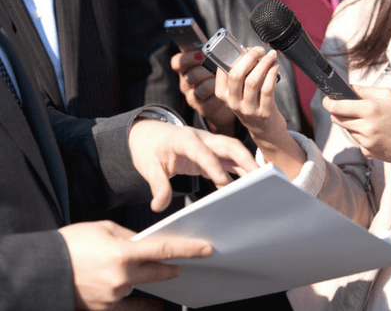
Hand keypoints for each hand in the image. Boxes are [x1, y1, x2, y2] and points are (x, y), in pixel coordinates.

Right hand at [58, 221, 211, 310]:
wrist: (42, 270)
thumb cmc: (71, 245)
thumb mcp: (103, 229)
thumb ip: (130, 237)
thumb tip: (147, 243)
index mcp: (123, 252)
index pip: (164, 249)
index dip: (188, 249)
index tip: (206, 249)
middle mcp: (122, 276)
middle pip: (159, 271)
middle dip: (171, 266)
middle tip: (180, 263)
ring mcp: (114, 295)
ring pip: (140, 284)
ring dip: (141, 276)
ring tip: (126, 267)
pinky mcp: (106, 308)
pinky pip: (132, 306)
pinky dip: (144, 305)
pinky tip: (158, 305)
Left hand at [129, 120, 258, 210]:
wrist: (149, 134)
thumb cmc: (149, 149)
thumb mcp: (147, 166)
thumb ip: (157, 185)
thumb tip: (158, 206)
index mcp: (183, 139)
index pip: (201, 151)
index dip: (213, 166)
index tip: (223, 183)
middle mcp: (201, 138)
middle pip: (228, 144)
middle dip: (245, 159)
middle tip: (259, 177)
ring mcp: (210, 144)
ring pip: (234, 151)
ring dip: (248, 164)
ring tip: (261, 183)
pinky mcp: (213, 153)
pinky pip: (230, 161)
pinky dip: (240, 171)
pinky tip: (247, 187)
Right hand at [171, 50, 236, 134]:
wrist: (230, 100)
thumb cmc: (221, 77)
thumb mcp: (215, 64)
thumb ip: (213, 54)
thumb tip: (221, 43)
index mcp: (186, 69)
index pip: (177, 62)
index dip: (187, 58)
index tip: (201, 54)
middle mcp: (186, 84)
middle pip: (191, 75)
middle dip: (206, 71)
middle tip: (218, 68)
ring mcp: (193, 98)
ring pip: (201, 88)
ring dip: (214, 83)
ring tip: (224, 80)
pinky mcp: (203, 109)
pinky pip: (210, 101)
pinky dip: (220, 95)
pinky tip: (226, 91)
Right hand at [215, 46, 305, 178]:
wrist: (265, 131)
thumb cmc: (252, 105)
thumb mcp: (239, 93)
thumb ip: (240, 75)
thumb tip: (248, 51)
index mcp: (223, 95)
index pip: (223, 72)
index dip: (235, 56)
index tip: (246, 48)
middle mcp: (233, 103)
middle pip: (236, 75)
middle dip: (249, 57)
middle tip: (259, 50)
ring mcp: (248, 109)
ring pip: (253, 81)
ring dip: (263, 64)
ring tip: (270, 56)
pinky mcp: (264, 113)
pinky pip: (268, 89)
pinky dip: (272, 74)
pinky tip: (275, 66)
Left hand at [322, 85, 390, 172]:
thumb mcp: (389, 96)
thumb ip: (365, 90)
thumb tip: (347, 88)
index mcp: (370, 109)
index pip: (337, 107)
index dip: (328, 103)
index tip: (327, 100)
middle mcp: (366, 127)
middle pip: (337, 120)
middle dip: (339, 113)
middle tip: (349, 109)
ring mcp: (366, 141)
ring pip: (347, 130)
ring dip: (354, 125)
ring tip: (372, 122)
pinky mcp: (368, 152)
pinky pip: (357, 141)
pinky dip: (362, 137)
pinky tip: (377, 134)